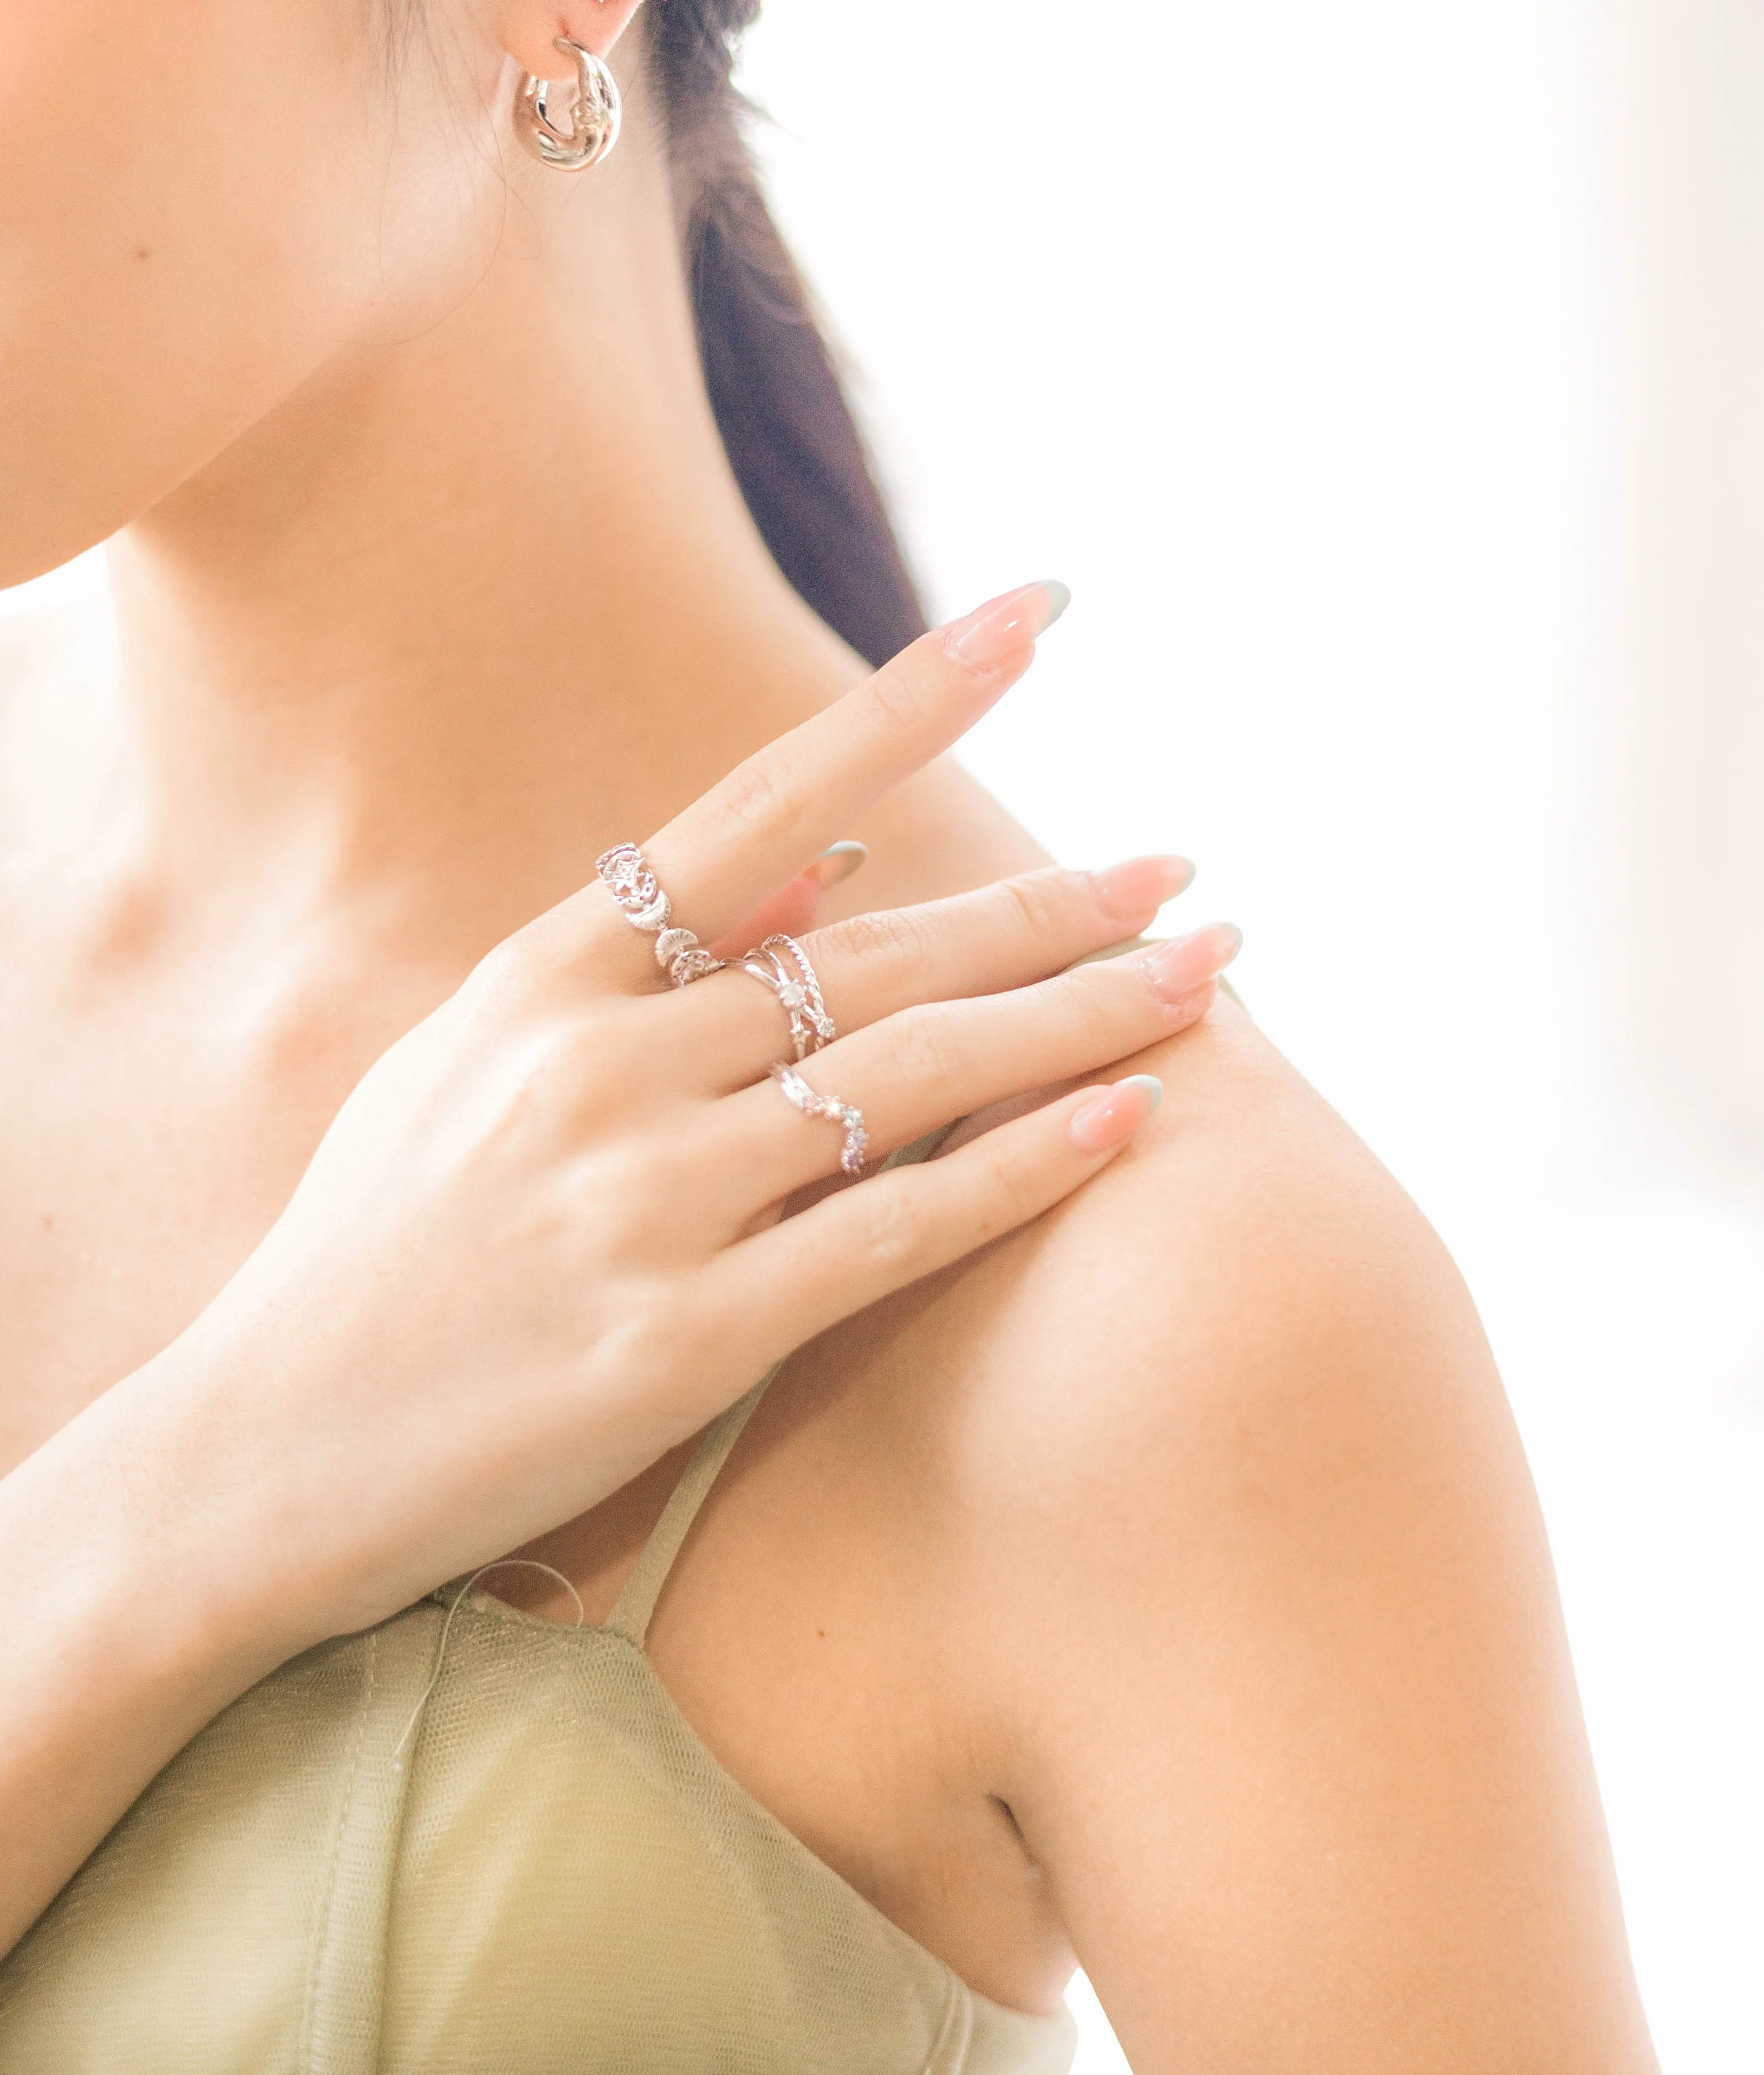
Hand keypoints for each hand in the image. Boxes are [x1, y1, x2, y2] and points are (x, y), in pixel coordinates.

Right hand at [145, 582, 1234, 1649]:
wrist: (251, 1458)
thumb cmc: (376, 1250)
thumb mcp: (471, 1061)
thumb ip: (643, 964)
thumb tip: (827, 866)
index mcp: (546, 976)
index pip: (763, 802)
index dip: (911, 703)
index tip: (1033, 617)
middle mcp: (602, 1067)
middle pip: (880, 955)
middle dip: (1050, 906)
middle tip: (1184, 871)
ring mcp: (643, 1202)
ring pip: (911, 1079)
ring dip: (1076, 1020)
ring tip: (1202, 973)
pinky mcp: (680, 1341)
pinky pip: (892, 1234)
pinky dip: (1021, 1173)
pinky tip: (1130, 1123)